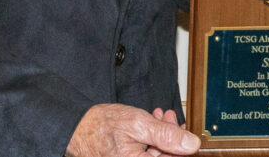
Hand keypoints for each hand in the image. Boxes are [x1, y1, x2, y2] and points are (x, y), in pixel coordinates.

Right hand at [65, 103, 199, 156]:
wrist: (77, 128)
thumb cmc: (101, 126)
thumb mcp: (138, 124)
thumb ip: (166, 135)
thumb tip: (191, 144)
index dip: (181, 145)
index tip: (181, 126)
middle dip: (170, 136)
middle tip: (167, 116)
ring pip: (157, 154)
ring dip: (162, 135)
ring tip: (158, 116)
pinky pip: (146, 154)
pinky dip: (151, 139)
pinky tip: (150, 124)